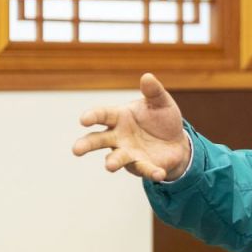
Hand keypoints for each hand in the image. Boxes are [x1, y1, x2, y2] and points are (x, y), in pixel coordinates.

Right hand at [72, 73, 190, 181]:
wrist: (175, 141)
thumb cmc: (161, 119)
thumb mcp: (161, 102)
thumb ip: (154, 92)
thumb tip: (147, 77)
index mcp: (119, 117)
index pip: (102, 115)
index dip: (92, 116)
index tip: (83, 119)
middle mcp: (118, 136)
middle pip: (98, 140)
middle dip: (86, 144)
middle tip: (76, 150)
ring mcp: (128, 152)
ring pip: (116, 158)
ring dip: (112, 162)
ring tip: (109, 166)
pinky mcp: (142, 165)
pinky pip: (145, 169)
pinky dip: (151, 172)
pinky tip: (159, 174)